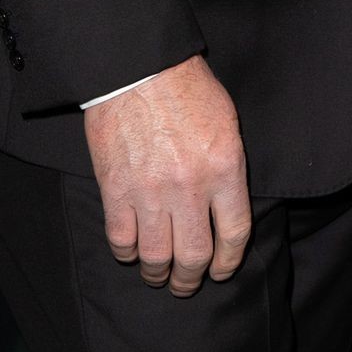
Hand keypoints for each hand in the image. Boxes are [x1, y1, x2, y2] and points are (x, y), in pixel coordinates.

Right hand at [83, 53, 250, 295]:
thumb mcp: (227, 122)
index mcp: (225, 168)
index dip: (229, 262)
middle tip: (187, 283)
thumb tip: (225, 205)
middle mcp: (190, 187)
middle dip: (191, 279)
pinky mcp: (116, 190)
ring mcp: (150, 192)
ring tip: (158, 274)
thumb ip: (229, 167)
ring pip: (156, 257)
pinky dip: (127, 253)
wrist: (137, 68)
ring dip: (158, 273)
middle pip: (195, 256)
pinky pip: (121, 240)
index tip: (222, 271)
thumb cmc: (186, 87)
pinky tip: (132, 250)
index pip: (235, 234)